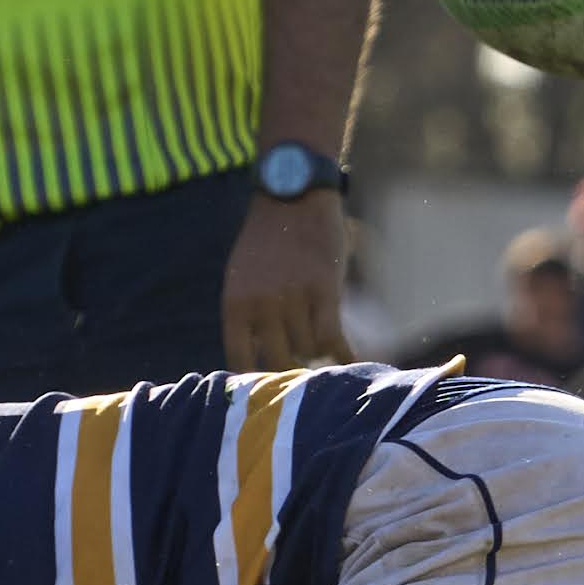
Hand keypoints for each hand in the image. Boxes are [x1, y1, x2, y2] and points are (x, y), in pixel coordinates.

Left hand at [221, 196, 346, 371]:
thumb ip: (248, 315)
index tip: (272, 389)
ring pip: (309, 349)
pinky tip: (349, 358)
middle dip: (294, 371)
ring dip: (319, 354)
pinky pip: (332, 337)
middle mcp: (261, 305)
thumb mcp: (243, 276)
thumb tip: (260, 358)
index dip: (257, 380)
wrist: (293, 195)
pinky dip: (342, 353)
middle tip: (307, 374)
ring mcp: (293, 298)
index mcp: (235, 304)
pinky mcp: (324, 291)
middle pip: (279, 361)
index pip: (240, 360)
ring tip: (327, 353)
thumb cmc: (268, 239)